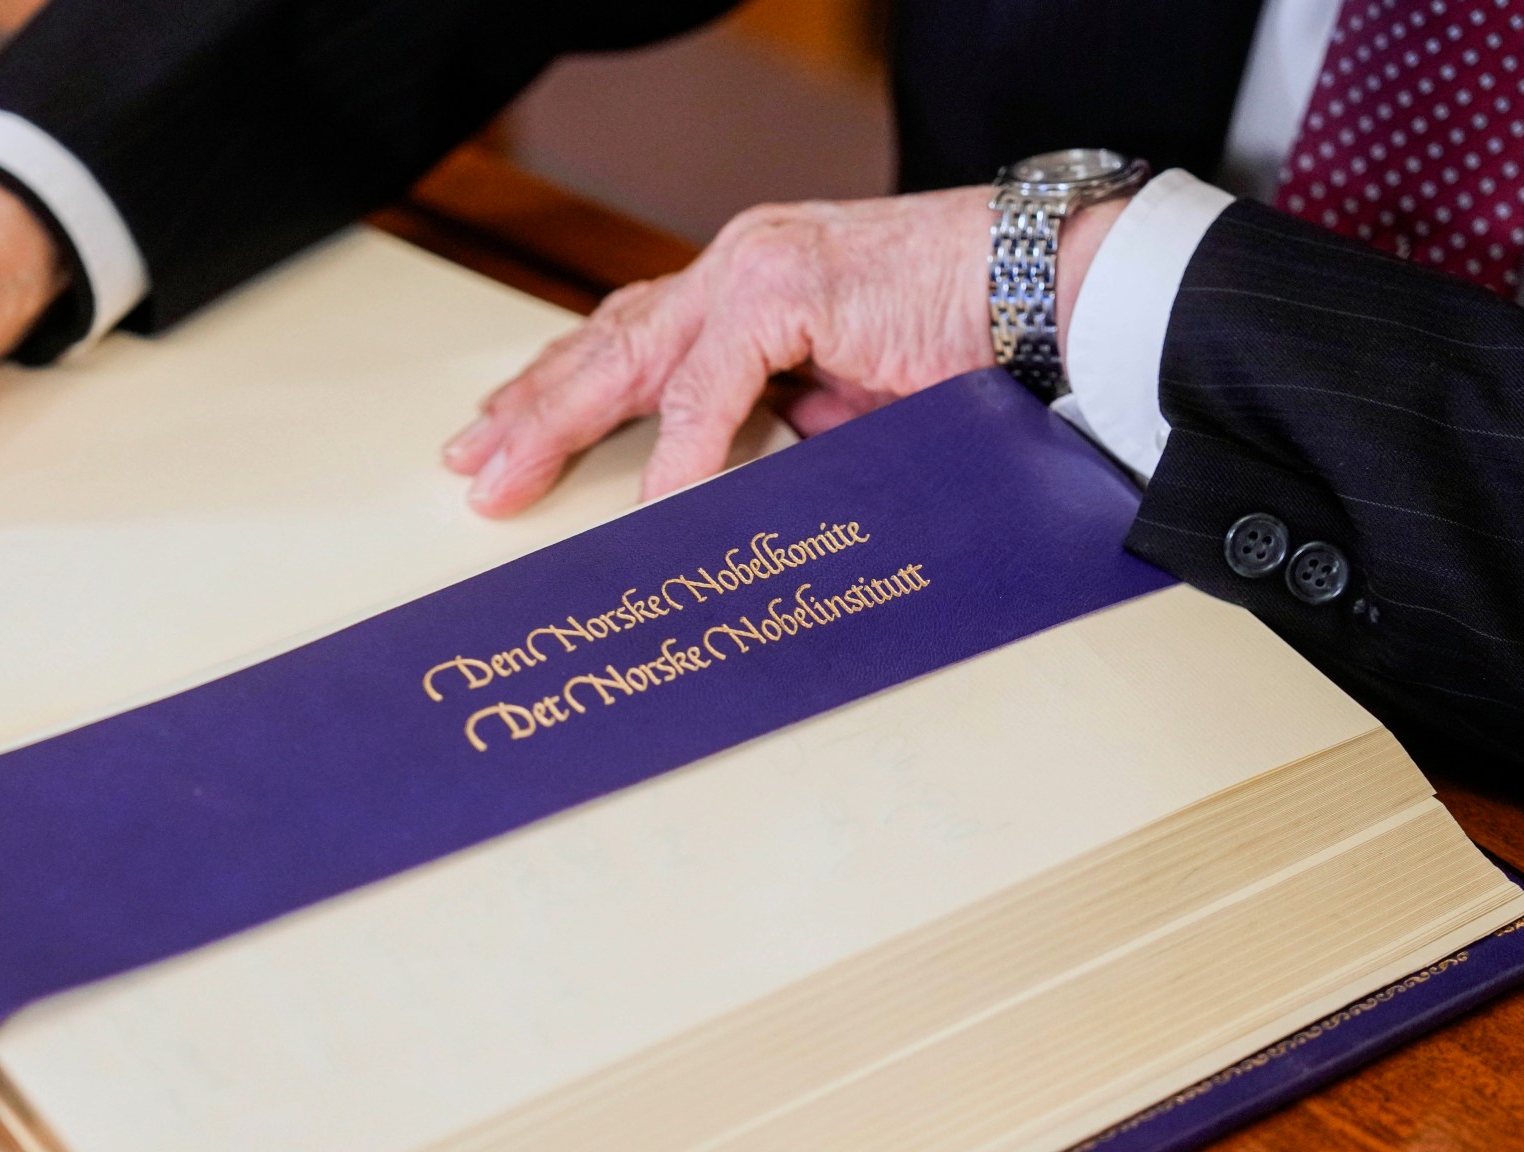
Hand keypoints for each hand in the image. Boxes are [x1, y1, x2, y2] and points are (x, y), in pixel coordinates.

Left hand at [441, 187, 1126, 515]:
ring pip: (633, 355)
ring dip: (565, 423)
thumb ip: (771, 433)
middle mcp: (738, 267)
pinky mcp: (791, 286)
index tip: (501, 445)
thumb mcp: (844, 404)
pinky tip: (652, 507)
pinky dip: (682, 455)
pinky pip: (714, 388)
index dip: (560, 394)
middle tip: (472, 471)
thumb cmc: (966, 346)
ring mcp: (758, 268)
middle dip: (533, 411)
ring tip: (512, 481)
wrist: (1051, 289)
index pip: (629, 344)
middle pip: (606, 345)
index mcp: (747, 291)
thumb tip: (707, 511)